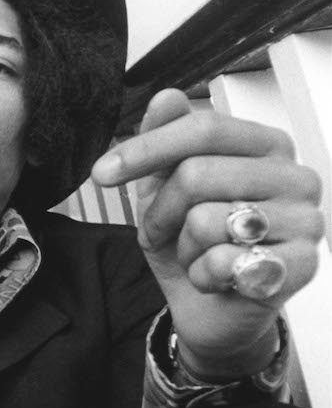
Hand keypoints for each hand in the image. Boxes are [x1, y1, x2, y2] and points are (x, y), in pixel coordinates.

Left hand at [91, 89, 324, 378]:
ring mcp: (306, 220)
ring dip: (184, 247)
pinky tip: (217, 279)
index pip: (204, 128)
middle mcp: (296, 175)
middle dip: (162, 212)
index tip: (101, 173)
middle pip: (198, 173)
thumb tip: (166, 96)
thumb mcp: (162, 190)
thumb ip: (164, 142)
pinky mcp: (302, 264)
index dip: (146, 149)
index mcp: (266, 145)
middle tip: (167, 233)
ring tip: (198, 255)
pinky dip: (202, 275)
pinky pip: (223, 261)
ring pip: (207, 219)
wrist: (211, 311)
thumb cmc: (191, 243)